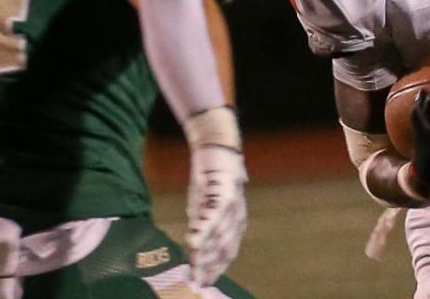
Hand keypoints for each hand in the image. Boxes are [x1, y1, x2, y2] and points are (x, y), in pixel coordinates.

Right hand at [182, 108, 248, 285]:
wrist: (217, 146)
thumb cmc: (212, 176)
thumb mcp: (206, 204)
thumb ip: (203, 223)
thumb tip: (195, 245)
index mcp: (236, 220)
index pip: (228, 250)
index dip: (217, 268)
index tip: (204, 282)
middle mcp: (237, 216)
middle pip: (223, 247)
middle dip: (210, 267)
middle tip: (197, 283)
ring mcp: (231, 205)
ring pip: (217, 236)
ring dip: (204, 255)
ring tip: (194, 271)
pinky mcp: (221, 193)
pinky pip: (211, 216)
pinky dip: (201, 231)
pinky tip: (192, 244)